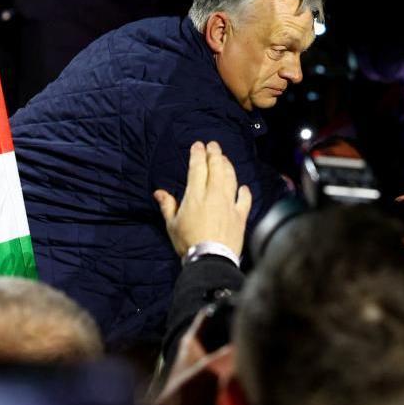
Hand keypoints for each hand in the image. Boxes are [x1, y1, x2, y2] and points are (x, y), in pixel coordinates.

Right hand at [154, 141, 251, 256]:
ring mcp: (229, 204)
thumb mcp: (172, 225)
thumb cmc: (188, 243)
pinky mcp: (241, 215)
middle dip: (215, 154)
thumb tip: (158, 192)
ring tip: (225, 159)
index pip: (197, 168)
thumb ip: (168, 205)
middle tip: (213, 145)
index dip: (198, 154)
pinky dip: (244, 191)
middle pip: (216, 168)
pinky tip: (243, 187)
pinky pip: (245, 199)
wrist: (211, 259)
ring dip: (228, 166)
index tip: (198, 145)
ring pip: (231, 178)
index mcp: (195, 195)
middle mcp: (214, 195)